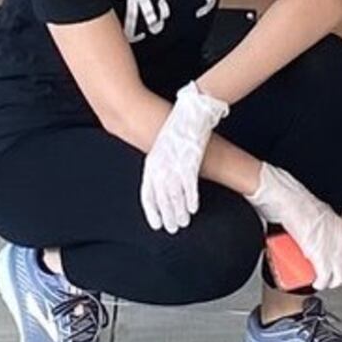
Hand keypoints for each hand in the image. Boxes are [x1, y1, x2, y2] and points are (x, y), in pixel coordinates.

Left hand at [139, 84, 228, 234]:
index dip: (151, 211)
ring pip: (174, 196)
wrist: (190, 113)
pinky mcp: (189, 162)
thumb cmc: (177, 130)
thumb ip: (161, 166)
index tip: (156, 225)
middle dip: (167, 216)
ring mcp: (174, 165)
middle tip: (172, 228)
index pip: (147, 194)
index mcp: (152, 164)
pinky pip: (189, 186)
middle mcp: (160, 167)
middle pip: (161, 199)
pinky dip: (191, 199)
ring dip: (179, 212)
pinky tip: (193, 209)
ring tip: (184, 222)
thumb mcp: (162, 149)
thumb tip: (162, 182)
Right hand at [248, 164, 341, 290]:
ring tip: (323, 281)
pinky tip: (318, 283)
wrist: (281, 196)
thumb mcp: (320, 214)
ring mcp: (330, 244)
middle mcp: (341, 235)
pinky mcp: (316, 251)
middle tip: (336, 281)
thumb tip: (324, 236)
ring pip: (340, 274)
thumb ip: (325, 225)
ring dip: (333, 283)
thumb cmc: (296, 202)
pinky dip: (322, 282)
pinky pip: (325, 275)